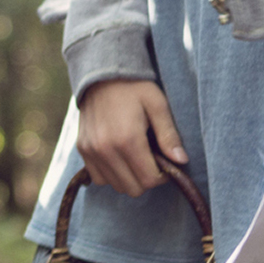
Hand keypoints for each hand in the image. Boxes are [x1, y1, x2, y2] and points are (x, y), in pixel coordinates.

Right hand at [77, 78, 186, 195]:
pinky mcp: (82, 149)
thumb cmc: (134, 88)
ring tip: (135, 157)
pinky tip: (119, 158)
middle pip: (132, 188)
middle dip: (146, 179)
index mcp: (128, 139)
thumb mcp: (158, 105)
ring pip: (115, 186)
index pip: (148, 180)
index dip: (162, 176)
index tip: (165, 162)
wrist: (101, 74)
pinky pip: (98, 178)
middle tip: (151, 160)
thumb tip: (181, 161)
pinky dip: (111, 175)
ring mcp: (91, 150)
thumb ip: (169, 135)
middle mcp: (105, 149)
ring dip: (129, 178)